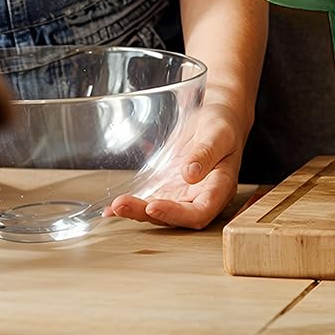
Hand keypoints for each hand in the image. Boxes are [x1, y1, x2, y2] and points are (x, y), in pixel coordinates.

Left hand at [109, 98, 247, 230]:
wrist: (215, 118)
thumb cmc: (223, 125)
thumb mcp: (219, 134)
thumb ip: (206, 154)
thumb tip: (190, 173)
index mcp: (220, 188)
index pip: (200, 212)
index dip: (177, 215)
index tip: (154, 206)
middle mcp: (200, 197)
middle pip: (174, 217)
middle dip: (147, 214)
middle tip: (123, 204)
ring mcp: (183, 194)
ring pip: (159, 211)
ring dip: (136, 211)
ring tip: (116, 205)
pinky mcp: (169, 188)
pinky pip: (150, 200)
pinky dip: (133, 206)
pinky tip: (112, 209)